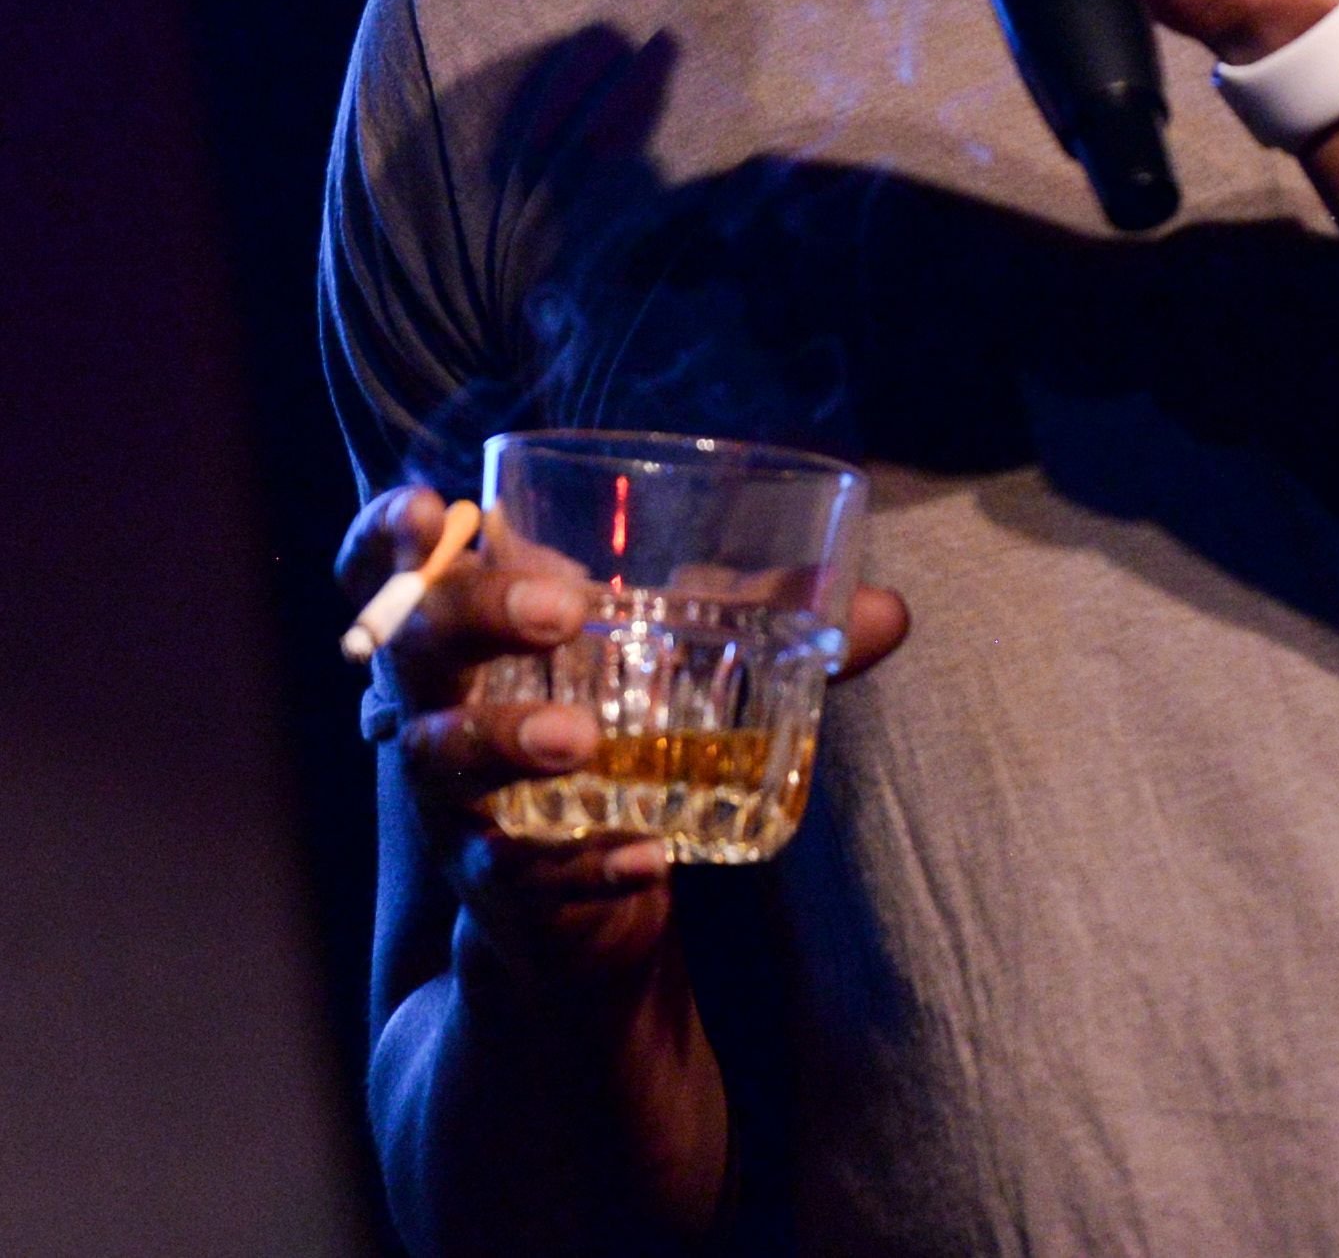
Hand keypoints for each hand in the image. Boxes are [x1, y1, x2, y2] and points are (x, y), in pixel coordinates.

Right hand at [335, 487, 909, 993]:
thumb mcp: (683, 663)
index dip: (386, 534)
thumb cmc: (619, 731)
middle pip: (412, 642)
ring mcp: (457, 800)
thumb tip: (889, 611)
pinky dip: (582, 863)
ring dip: (506, 740)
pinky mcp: (495, 885)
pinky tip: (642, 857)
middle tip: (562, 609)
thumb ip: (776, 624)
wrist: (587, 896)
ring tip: (583, 738)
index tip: (429, 507)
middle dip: (474, 613)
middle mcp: (440, 704)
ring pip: (440, 759)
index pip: (385, 563)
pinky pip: (517, 872)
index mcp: (475, 628)